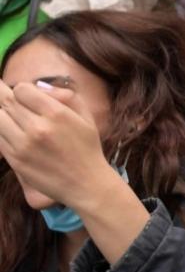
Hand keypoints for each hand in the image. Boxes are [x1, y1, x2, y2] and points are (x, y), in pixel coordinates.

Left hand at [0, 81, 108, 207]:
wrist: (86, 184)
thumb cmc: (87, 148)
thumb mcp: (86, 117)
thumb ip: (66, 96)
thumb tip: (40, 87)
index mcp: (56, 113)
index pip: (21, 89)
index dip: (20, 90)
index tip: (24, 95)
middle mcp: (38, 127)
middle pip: (5, 102)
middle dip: (4, 98)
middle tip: (2, 95)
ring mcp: (24, 144)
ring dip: (3, 116)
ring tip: (12, 118)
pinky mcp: (16, 159)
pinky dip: (2, 133)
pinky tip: (12, 133)